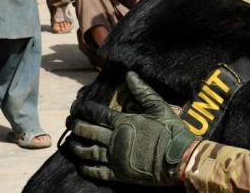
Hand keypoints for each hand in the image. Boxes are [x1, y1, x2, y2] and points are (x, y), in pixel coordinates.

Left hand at [68, 71, 198, 185]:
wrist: (178, 158)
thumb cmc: (170, 130)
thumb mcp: (158, 106)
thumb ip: (142, 90)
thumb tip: (130, 74)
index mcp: (123, 122)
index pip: (98, 113)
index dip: (86, 109)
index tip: (79, 106)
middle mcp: (114, 139)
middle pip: (87, 131)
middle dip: (76, 125)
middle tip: (70, 122)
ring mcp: (115, 158)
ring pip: (88, 151)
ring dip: (76, 146)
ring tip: (71, 142)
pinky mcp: (118, 174)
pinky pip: (96, 171)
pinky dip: (86, 168)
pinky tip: (81, 165)